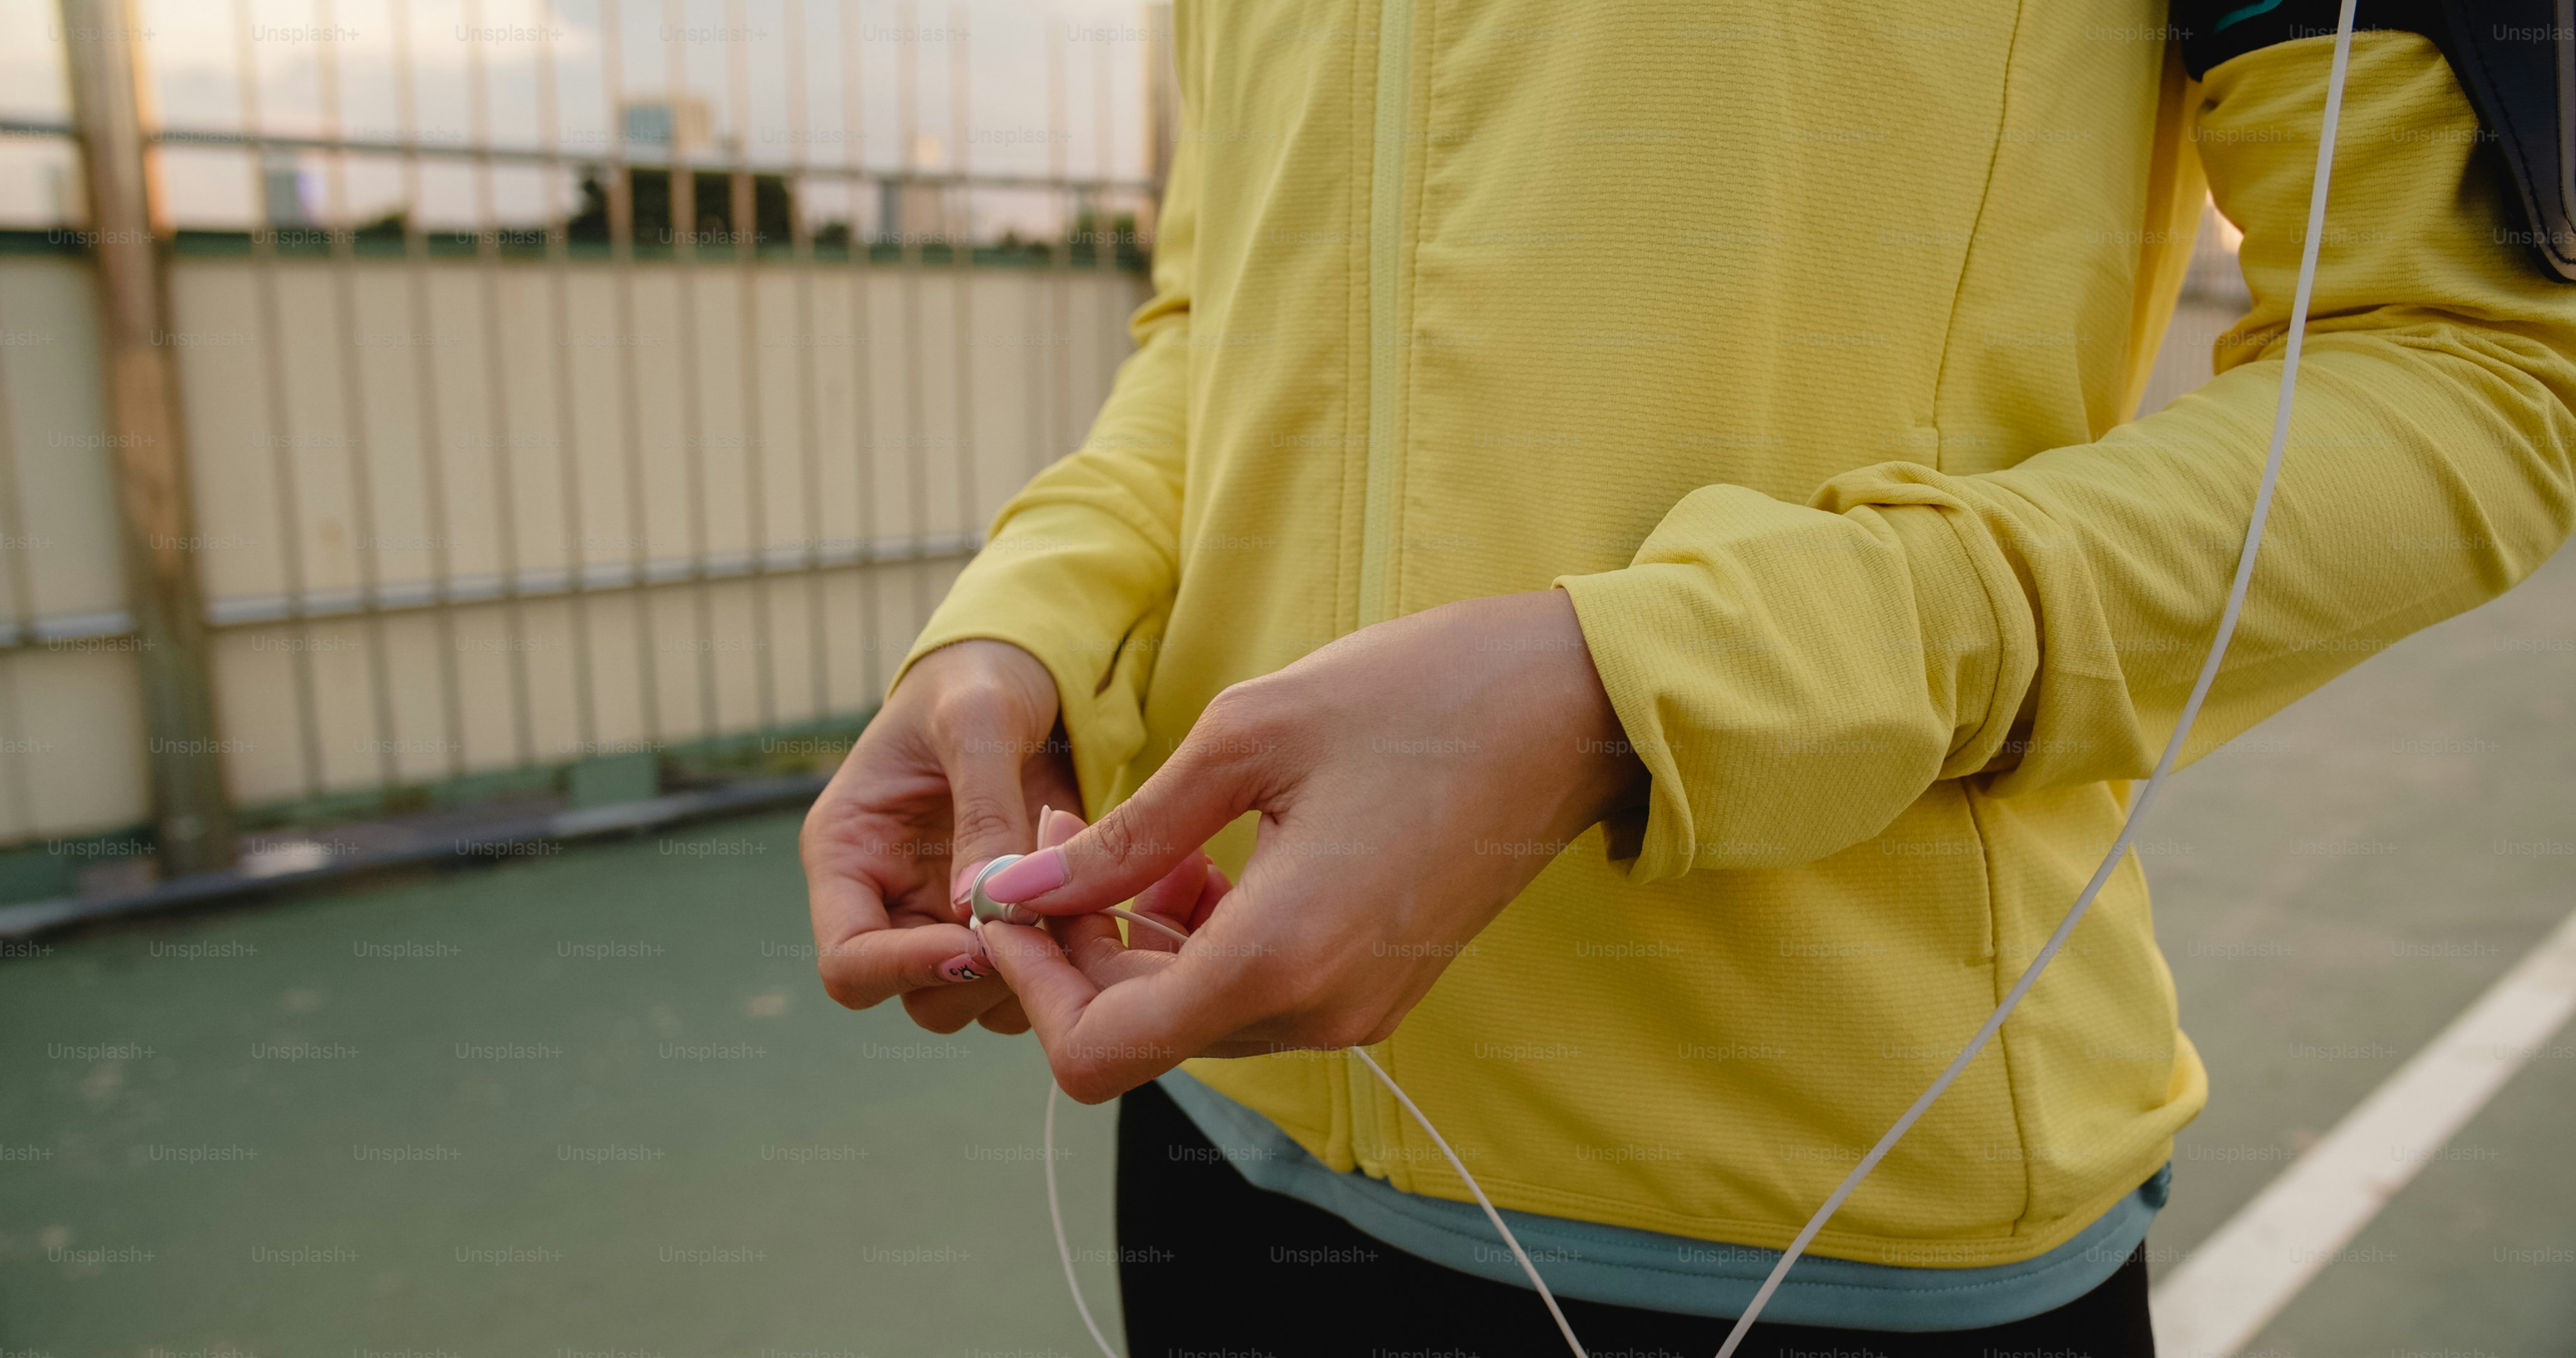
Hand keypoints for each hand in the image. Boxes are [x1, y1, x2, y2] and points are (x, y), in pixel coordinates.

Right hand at [799, 639, 1078, 1034]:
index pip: (846, 961)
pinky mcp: (1009, 920)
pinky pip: (1034, 976)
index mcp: (848, 855)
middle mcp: (892, 901)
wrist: (1025, 671)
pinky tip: (1097, 900)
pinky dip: (1069, 958)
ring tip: (1077, 901)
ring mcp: (949, 917)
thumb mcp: (978, 718)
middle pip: (917, 997)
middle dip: (980, 978)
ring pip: (980, 1002)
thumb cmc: (979, 676)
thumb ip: (981, 808)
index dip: (904, 969)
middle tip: (1042, 924)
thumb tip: (980, 908)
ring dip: (1032, 974)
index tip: (976, 944)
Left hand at [976, 589, 1647, 1101]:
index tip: (1010, 895)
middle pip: (1137, 1033)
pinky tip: (1198, 854)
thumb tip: (1013, 895)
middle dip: (1073, 944)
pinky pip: (1251, 992)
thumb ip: (1124, 836)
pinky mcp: (1375, 986)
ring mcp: (1354, 1008)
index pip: (1097, 1052)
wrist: (1571, 705)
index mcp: (1279, 958)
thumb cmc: (1415, 694)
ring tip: (1125, 831)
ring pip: (1190, 1013)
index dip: (1030, 981)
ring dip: (1133, 937)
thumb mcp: (1244, 736)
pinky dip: (1199, 939)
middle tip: (1053, 838)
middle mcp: (1318, 1010)